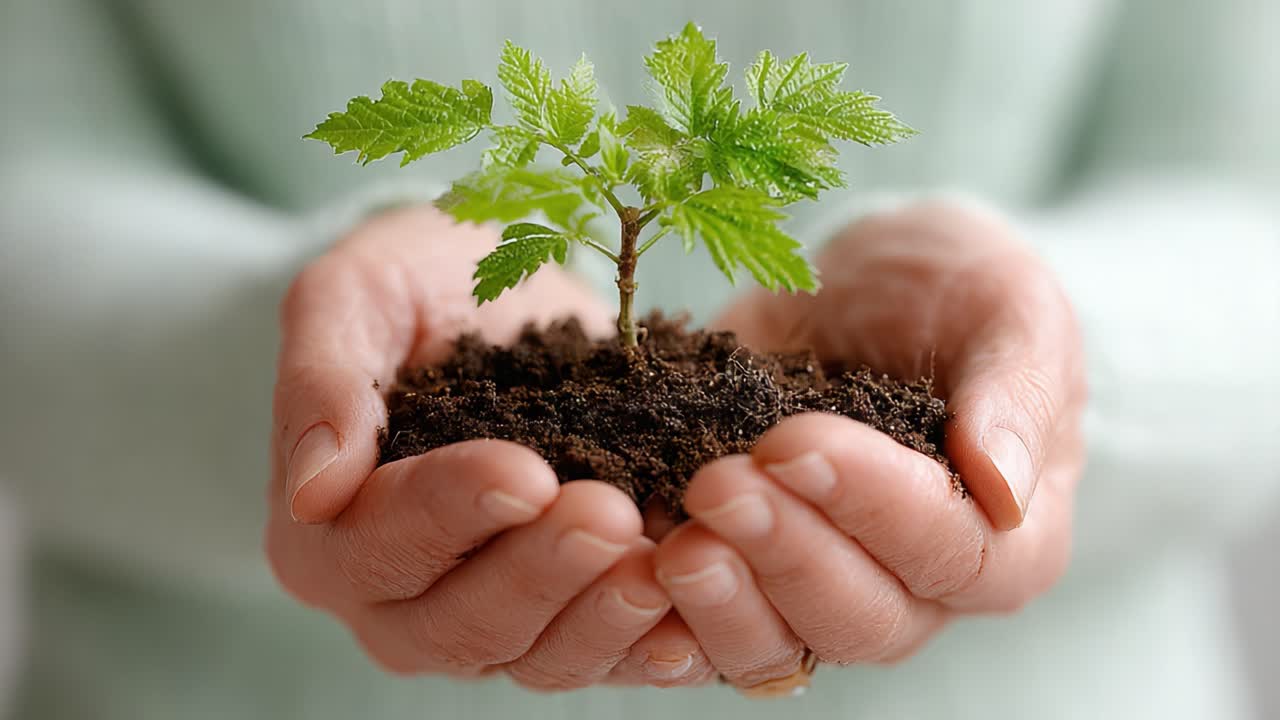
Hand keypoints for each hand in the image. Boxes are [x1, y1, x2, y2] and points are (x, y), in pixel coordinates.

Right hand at [264, 205, 677, 688]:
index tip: (525, 471)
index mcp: (326, 536)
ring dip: (601, 616)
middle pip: (461, 624)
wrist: (496, 301)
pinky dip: (652, 641)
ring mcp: (487, 620)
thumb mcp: (353, 295)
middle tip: (608, 514)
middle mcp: (398, 602)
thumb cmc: (412, 288)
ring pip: (539, 656)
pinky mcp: (566, 615)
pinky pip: (607, 653)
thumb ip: (322, 380)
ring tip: (660, 561)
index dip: (449, 514)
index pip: (379, 544)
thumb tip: (314, 489)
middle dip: (539, 573)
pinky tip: (695, 604)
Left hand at [653, 200, 1086, 689]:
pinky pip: (704, 624)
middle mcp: (917, 587)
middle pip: (859, 617)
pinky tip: (626, 567)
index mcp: (1004, 537)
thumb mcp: (1007, 307)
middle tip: (718, 484)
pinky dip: (662, 612)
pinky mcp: (746, 572)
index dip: (872, 507)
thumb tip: (1005, 488)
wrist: (868, 288)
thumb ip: (1017, 390)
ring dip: (721, 600)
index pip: (950, 552)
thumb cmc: (958, 292)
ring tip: (669, 542)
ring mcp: (823, 586)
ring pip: (777, 643)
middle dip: (784, 553)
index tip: (794, 442)